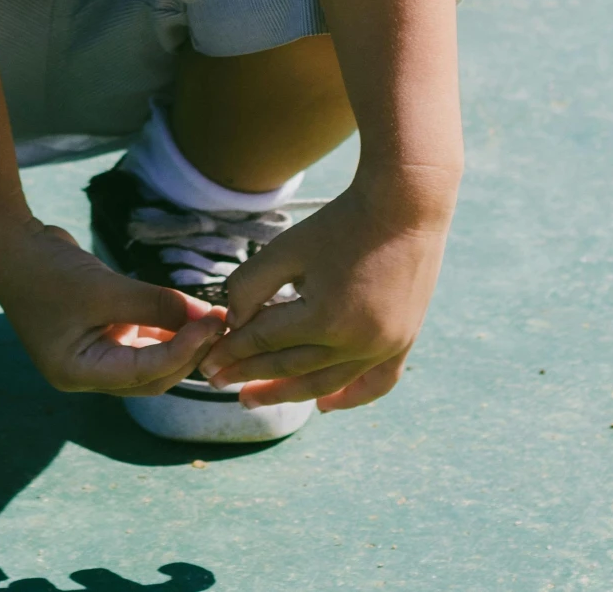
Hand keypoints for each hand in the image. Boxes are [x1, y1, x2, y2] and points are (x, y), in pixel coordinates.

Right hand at [0, 217, 225, 396]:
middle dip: (186, 353)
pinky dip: (161, 327)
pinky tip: (186, 312)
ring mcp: (91, 353)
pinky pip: (137, 339)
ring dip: (178, 341)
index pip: (142, 373)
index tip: (212, 325)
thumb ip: (152, 303)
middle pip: (149, 376)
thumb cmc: (48, 271)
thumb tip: (201, 314)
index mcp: (77, 373)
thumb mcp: (103, 288)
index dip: (182, 351)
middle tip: (218, 324)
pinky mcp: (98, 331)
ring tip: (209, 318)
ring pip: (147, 360)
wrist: (12, 245)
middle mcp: (85, 372)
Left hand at [199, 170, 456, 411]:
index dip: (233, 351)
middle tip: (218, 383)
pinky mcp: (402, 342)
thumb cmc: (340, 222)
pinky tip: (325, 406)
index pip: (265, 342)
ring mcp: (383, 347)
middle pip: (292, 368)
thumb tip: (233, 322)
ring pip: (327, 383)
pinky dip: (349, 398)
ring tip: (254, 398)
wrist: (404, 206)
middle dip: (250, 375)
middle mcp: (356, 343)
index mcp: (325, 319)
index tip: (208, 362)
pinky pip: (375, 384)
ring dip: (289, 394)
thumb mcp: (288, 247)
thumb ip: (252, 285)